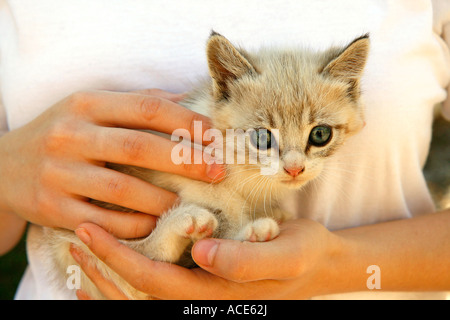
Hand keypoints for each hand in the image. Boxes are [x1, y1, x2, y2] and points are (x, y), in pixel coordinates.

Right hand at [0, 89, 224, 238]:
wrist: (4, 166)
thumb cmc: (62, 133)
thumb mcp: (90, 108)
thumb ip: (135, 103)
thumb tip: (186, 102)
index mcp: (86, 104)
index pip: (148, 107)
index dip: (187, 121)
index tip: (216, 137)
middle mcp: (70, 135)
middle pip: (139, 147)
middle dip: (185, 160)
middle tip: (217, 172)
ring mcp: (59, 173)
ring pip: (123, 189)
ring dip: (163, 199)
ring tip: (188, 203)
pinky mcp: (53, 208)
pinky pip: (104, 221)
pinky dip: (135, 224)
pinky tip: (155, 222)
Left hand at [70, 219, 339, 298]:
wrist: (319, 264)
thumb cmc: (304, 254)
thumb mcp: (287, 253)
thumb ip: (248, 258)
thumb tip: (204, 253)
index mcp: (218, 295)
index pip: (157, 282)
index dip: (122, 260)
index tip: (93, 232)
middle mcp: (203, 302)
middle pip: (139, 294)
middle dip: (104, 268)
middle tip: (76, 238)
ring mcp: (202, 297)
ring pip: (142, 297)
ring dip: (108, 277)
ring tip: (80, 254)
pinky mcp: (204, 287)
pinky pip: (155, 292)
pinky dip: (125, 285)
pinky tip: (103, 278)